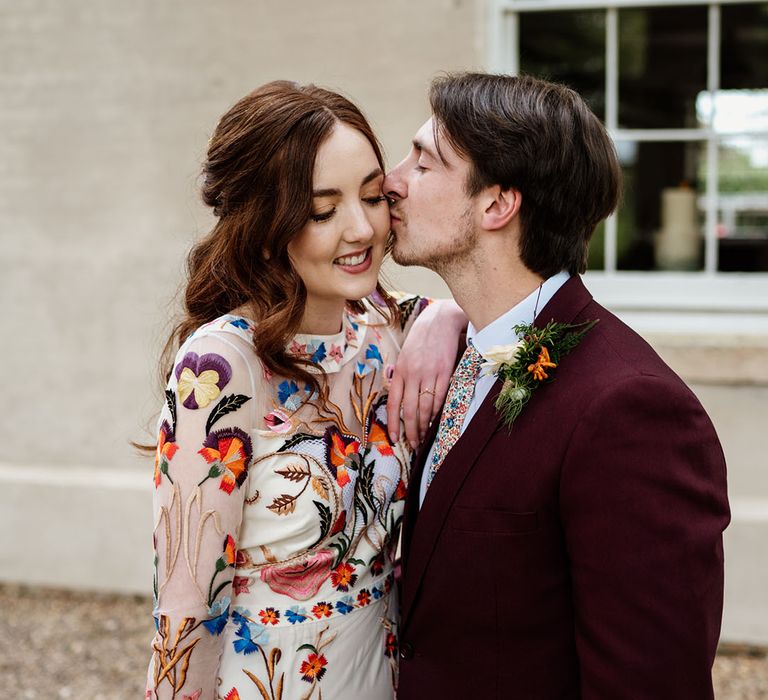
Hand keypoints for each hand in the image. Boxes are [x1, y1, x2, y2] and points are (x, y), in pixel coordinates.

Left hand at [386, 299, 466, 448]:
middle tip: (413, 445)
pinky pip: (440, 397)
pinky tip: (436, 420)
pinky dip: (437, 411)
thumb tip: (401, 399)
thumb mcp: (406, 355)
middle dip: (410, 431)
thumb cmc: (422, 338)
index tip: (394, 439)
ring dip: (425, 425)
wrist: (440, 320)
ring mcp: (429, 374)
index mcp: (400, 371)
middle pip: (410, 410)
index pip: (393, 404)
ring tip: (425, 437)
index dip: (393, 424)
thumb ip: (403, 376)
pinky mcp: (445, 372)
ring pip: (426, 407)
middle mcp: (412, 374)